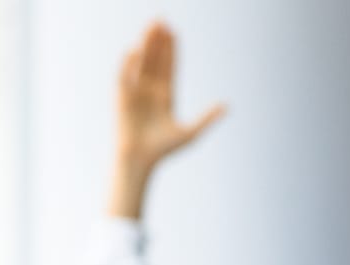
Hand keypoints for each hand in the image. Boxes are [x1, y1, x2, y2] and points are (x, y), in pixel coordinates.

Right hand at [109, 22, 225, 218]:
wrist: (140, 160)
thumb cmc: (163, 150)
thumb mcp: (190, 133)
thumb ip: (207, 118)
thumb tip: (226, 106)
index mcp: (166, 96)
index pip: (169, 66)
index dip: (171, 49)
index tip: (172, 31)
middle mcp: (150, 91)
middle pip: (155, 59)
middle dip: (157, 40)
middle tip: (160, 19)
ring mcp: (136, 93)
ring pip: (142, 63)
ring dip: (145, 45)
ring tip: (149, 26)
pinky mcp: (122, 99)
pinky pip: (124, 77)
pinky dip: (128, 64)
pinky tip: (133, 50)